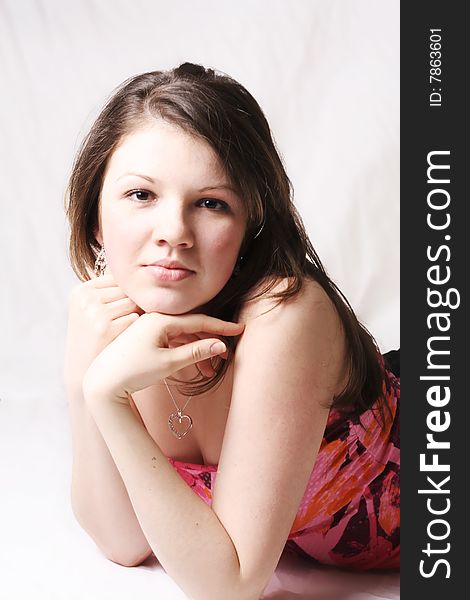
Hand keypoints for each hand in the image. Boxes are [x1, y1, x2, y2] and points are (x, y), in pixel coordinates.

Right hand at [64, 272, 142, 389]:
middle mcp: (85, 298)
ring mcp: (93, 312)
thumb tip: (142, 273)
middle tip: (135, 322)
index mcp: (81, 291)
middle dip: (135, 304)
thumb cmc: (96, 340)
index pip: (119, 280)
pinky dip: (138, 328)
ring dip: (140, 315)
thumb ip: (110, 293)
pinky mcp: (104, 327)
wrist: (86, 374)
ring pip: (134, 302)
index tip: (128, 311)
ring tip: (133, 330)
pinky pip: (136, 318)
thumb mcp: (93, 312)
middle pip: (128, 290)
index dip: (129, 294)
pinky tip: (131, 339)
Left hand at [82, 312, 244, 400]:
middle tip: (229, 354)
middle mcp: (154, 318)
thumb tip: (220, 345)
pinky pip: (171, 339)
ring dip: (199, 349)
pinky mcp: (145, 338)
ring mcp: (148, 328)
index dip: (221, 327)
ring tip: (212, 370)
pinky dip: (185, 351)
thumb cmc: (133, 372)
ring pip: (182, 335)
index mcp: (160, 320)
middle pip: (192, 326)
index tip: (239, 330)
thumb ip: (196, 352)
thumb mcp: (169, 363)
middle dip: (211, 341)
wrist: (102, 383)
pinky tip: (196, 365)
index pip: (199, 320)